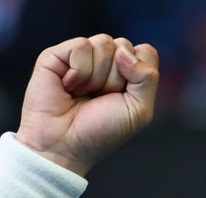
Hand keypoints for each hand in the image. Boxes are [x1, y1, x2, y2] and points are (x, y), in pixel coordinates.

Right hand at [16, 34, 159, 176]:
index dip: (139, 74)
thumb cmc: (101, 132)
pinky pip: (81, 46)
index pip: (145, 52)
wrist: (65, 145)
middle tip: (99, 99)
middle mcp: (105, 61)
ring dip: (97, 77)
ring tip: (82, 94)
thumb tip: (123, 51)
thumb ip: (147, 78)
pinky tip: (68, 87)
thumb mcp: (139, 111)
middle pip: (125, 46)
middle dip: (116, 79)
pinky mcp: (58, 54)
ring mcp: (81, 56)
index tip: (124, 97)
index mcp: (127, 73)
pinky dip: (79, 71)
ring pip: (104, 43)